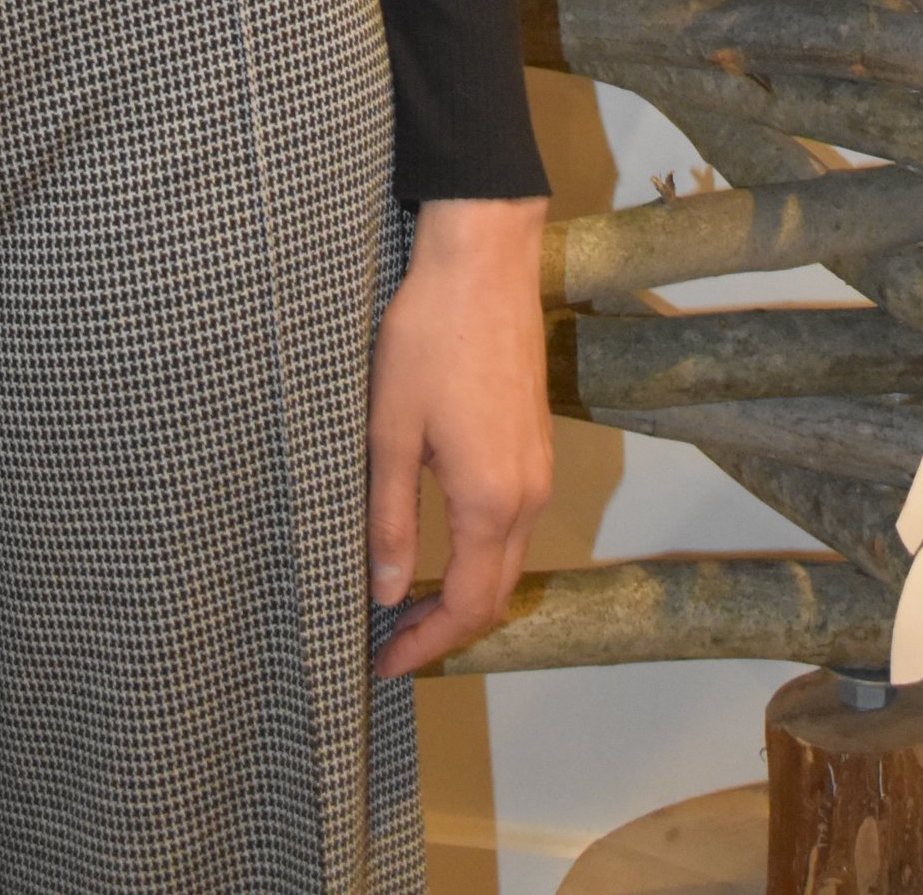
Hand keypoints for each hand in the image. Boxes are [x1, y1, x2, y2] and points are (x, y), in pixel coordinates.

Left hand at [366, 193, 550, 678]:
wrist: (483, 259)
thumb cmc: (428, 338)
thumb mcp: (390, 432)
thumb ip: (391, 520)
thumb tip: (388, 594)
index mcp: (491, 501)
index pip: (468, 606)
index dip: (426, 645)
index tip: (382, 663)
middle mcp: (528, 493)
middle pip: (497, 591)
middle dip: (446, 627)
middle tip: (389, 642)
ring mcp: (539, 464)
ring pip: (509, 556)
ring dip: (465, 588)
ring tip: (407, 597)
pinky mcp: (537, 437)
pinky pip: (516, 520)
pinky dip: (481, 550)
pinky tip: (441, 538)